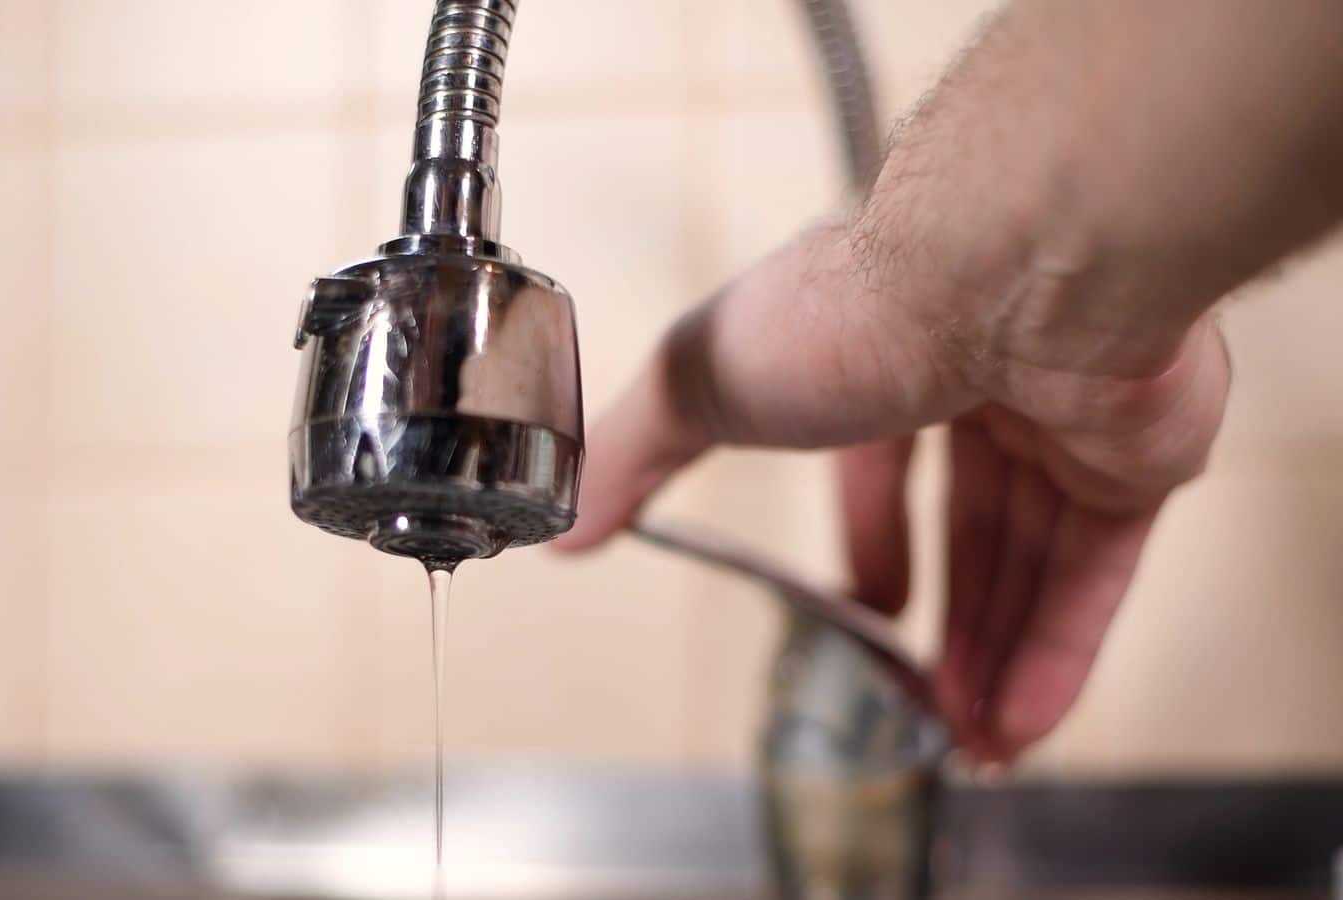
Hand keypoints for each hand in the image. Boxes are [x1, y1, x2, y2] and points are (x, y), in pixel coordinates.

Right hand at [553, 226, 1230, 761]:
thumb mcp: (701, 385)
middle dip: (941, 624)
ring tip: (964, 743)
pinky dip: (1057, 658)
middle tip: (916, 704)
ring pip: (1032, 562)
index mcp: (883, 353)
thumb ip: (632, 455)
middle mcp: (983, 381)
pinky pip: (1097, 577)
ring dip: (994, 659)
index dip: (871, 545)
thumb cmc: (850, 308)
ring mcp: (1065, 418)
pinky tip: (1019, 725)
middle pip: (968, 526)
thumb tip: (564, 526)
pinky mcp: (1135, 457)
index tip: (864, 608)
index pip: (882, 465)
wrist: (1006, 272)